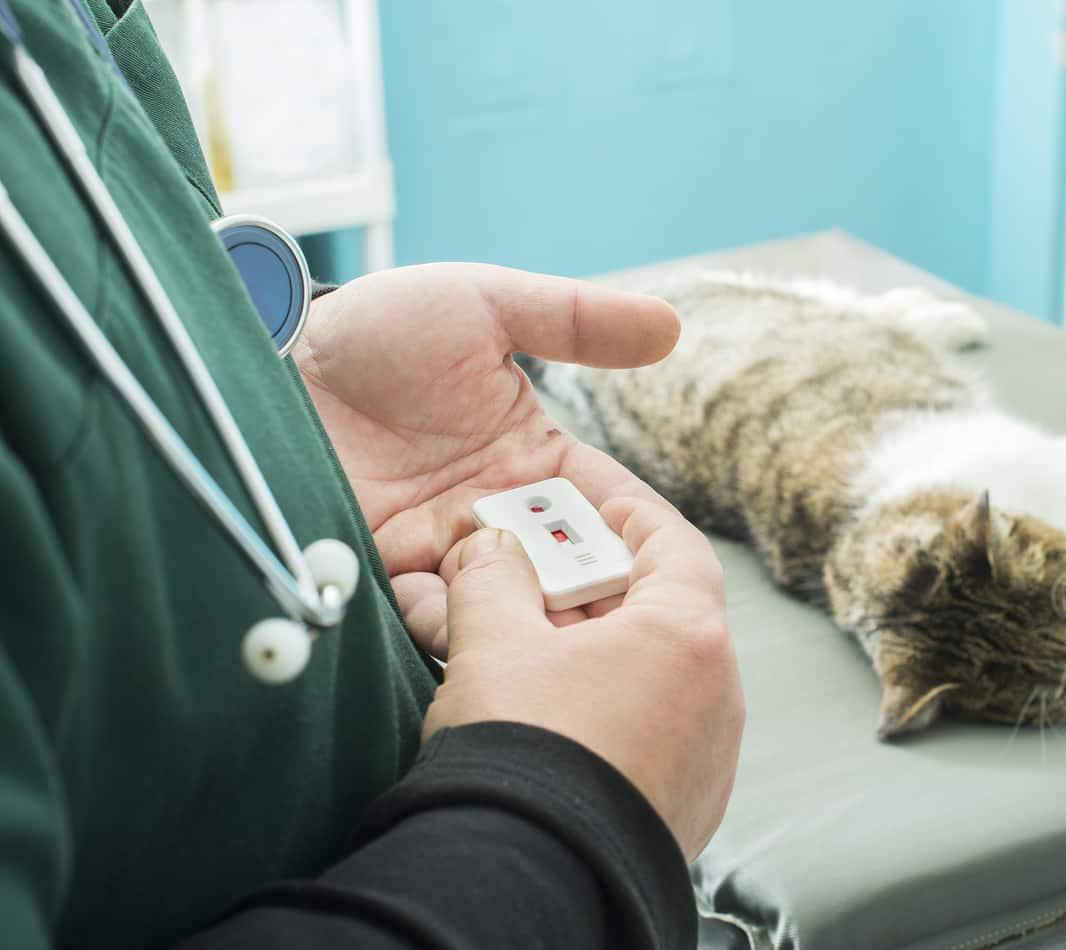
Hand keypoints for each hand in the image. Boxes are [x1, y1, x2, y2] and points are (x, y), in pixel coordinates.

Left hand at [293, 263, 678, 653]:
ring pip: (510, 610)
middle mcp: (498, 518)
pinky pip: (433, 618)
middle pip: (572, 578)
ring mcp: (443, 554)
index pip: (613, 515)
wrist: (267, 357)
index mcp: (538, 462)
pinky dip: (457, 629)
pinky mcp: (385, 578)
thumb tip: (670, 327)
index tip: (668, 571)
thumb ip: (576, 319)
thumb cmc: (381, 327)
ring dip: (533, 627)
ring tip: (553, 641)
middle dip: (597, 606)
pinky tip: (472, 627)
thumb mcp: (486, 305)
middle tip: (618, 633)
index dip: (642, 543)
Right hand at [425, 496, 744, 859]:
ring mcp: (708, 755)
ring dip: (601, 648)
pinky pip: (656, 729)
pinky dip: (613, 704)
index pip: (675, 544)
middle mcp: (716, 694)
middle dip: (597, 586)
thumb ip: (489, 579)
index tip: (603, 503)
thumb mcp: (492, 644)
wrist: (531, 876)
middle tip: (544, 572)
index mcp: (689, 638)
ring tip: (534, 643)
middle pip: (662, 609)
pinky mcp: (686, 803)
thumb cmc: (524, 757)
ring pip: (656, 673)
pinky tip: (555, 711)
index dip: (632, 514)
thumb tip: (488, 555)